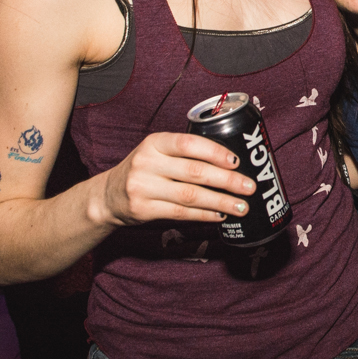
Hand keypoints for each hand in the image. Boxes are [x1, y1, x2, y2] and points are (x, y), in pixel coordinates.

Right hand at [97, 132, 257, 226]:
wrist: (108, 196)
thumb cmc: (144, 170)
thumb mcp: (157, 152)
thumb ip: (185, 153)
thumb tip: (231, 162)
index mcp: (154, 142)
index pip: (188, 143)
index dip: (214, 152)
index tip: (236, 161)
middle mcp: (147, 163)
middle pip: (194, 172)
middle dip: (227, 180)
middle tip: (249, 187)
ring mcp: (143, 187)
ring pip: (190, 195)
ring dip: (220, 202)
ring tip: (241, 206)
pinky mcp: (143, 210)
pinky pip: (180, 213)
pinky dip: (204, 215)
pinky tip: (220, 215)